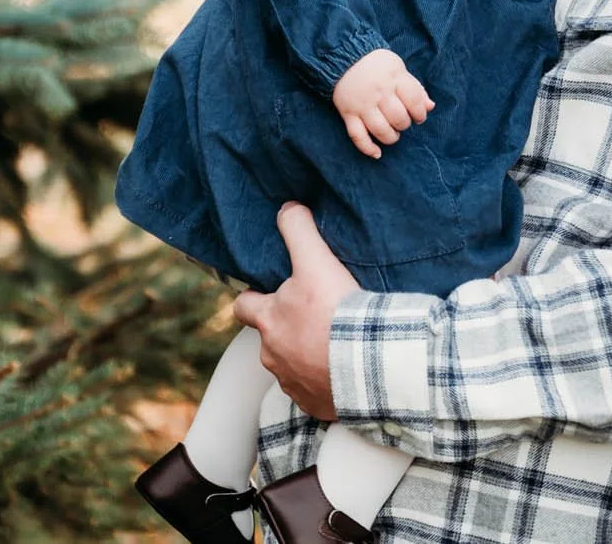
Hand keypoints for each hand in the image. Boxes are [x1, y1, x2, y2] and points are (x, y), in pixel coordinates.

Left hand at [232, 204, 359, 420]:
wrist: (368, 366)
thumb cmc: (338, 313)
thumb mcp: (317, 262)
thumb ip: (298, 231)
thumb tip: (287, 208)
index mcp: (268, 321)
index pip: (243, 306)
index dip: (252, 298)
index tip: (265, 294)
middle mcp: (272, 355)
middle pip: (270, 338)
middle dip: (285, 330)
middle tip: (310, 319)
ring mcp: (292, 383)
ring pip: (291, 365)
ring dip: (307, 356)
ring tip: (335, 344)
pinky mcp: (315, 404)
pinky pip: (314, 391)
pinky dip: (325, 381)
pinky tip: (345, 368)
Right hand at [332, 49, 433, 158]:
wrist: (343, 58)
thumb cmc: (377, 65)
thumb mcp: (399, 69)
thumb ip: (415, 88)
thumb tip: (430, 107)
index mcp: (394, 78)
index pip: (414, 101)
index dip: (420, 113)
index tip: (418, 116)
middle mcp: (378, 92)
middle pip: (398, 118)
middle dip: (404, 124)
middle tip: (402, 122)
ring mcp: (362, 104)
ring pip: (380, 129)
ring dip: (391, 137)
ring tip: (393, 134)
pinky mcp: (348, 114)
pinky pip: (357, 136)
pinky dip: (367, 148)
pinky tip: (377, 153)